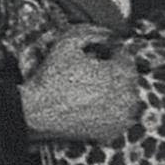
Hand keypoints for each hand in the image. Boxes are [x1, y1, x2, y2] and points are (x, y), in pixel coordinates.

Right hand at [17, 29, 140, 142]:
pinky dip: (110, 109)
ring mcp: (121, 117)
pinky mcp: (113, 132)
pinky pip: (119, 116)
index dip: (109, 52)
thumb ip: (93, 32)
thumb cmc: (52, 78)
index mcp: (122, 73)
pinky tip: (91, 104)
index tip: (94, 54)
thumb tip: (108, 34)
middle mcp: (128, 97)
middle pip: (127, 77)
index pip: (125, 56)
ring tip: (90, 87)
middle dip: (111, 71)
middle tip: (90, 71)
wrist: (36, 112)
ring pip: (125, 97)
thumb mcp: (68, 42)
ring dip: (113, 90)